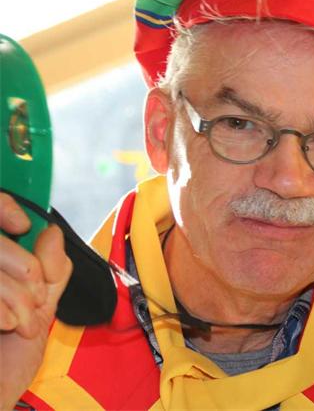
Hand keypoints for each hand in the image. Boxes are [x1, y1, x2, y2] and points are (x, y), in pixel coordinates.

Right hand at [0, 193, 71, 409]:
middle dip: (26, 267)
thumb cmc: (5, 366)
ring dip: (16, 293)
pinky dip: (4, 307)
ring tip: (17, 322)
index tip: (23, 223)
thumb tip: (51, 230)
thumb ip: (50, 272)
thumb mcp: (38, 315)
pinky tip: (4, 326)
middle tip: (33, 300)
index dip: (2, 206)